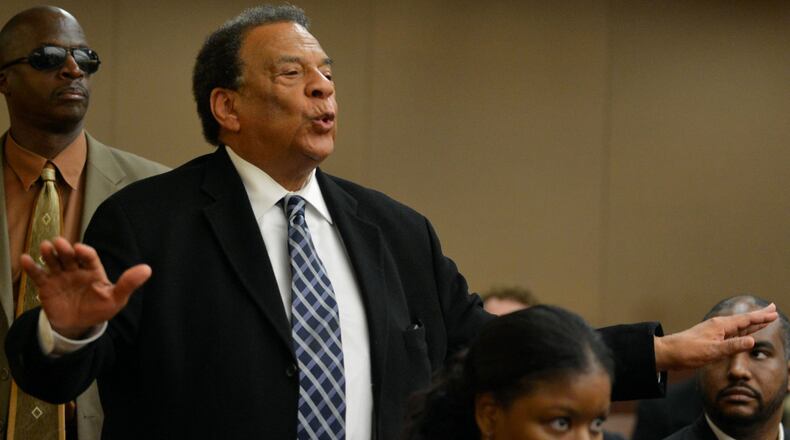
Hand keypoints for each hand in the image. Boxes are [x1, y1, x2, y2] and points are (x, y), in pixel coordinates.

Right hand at [20, 237, 150, 338]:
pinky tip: (25, 260)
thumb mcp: (116, 299)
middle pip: (70, 256)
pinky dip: (31, 267)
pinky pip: (38, 275)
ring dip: (49, 254)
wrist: (79, 326)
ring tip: (45, 248)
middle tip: (59, 243)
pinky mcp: (46, 286)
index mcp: (94, 270)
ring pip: (54, 261)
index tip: (80, 249)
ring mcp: (60, 276)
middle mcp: (76, 269)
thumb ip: (128, 284)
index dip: (85, 252)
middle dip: (65, 249)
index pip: (90, 257)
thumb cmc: (99, 309)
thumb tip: (147, 269)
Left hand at [653, 303, 776, 370]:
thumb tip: (752, 341)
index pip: (745, 320)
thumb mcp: (712, 351)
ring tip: (763, 318)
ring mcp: (714, 332)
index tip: (774, 312)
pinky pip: (731, 333)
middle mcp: (718, 326)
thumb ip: (732, 346)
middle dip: (759, 316)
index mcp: (720, 326)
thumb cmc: (687, 351)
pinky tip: (743, 332)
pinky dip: (742, 331)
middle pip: (744, 320)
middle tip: (773, 309)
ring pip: (738, 326)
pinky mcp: (711, 338)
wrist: (668, 353)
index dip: (761, 317)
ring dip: (752, 322)